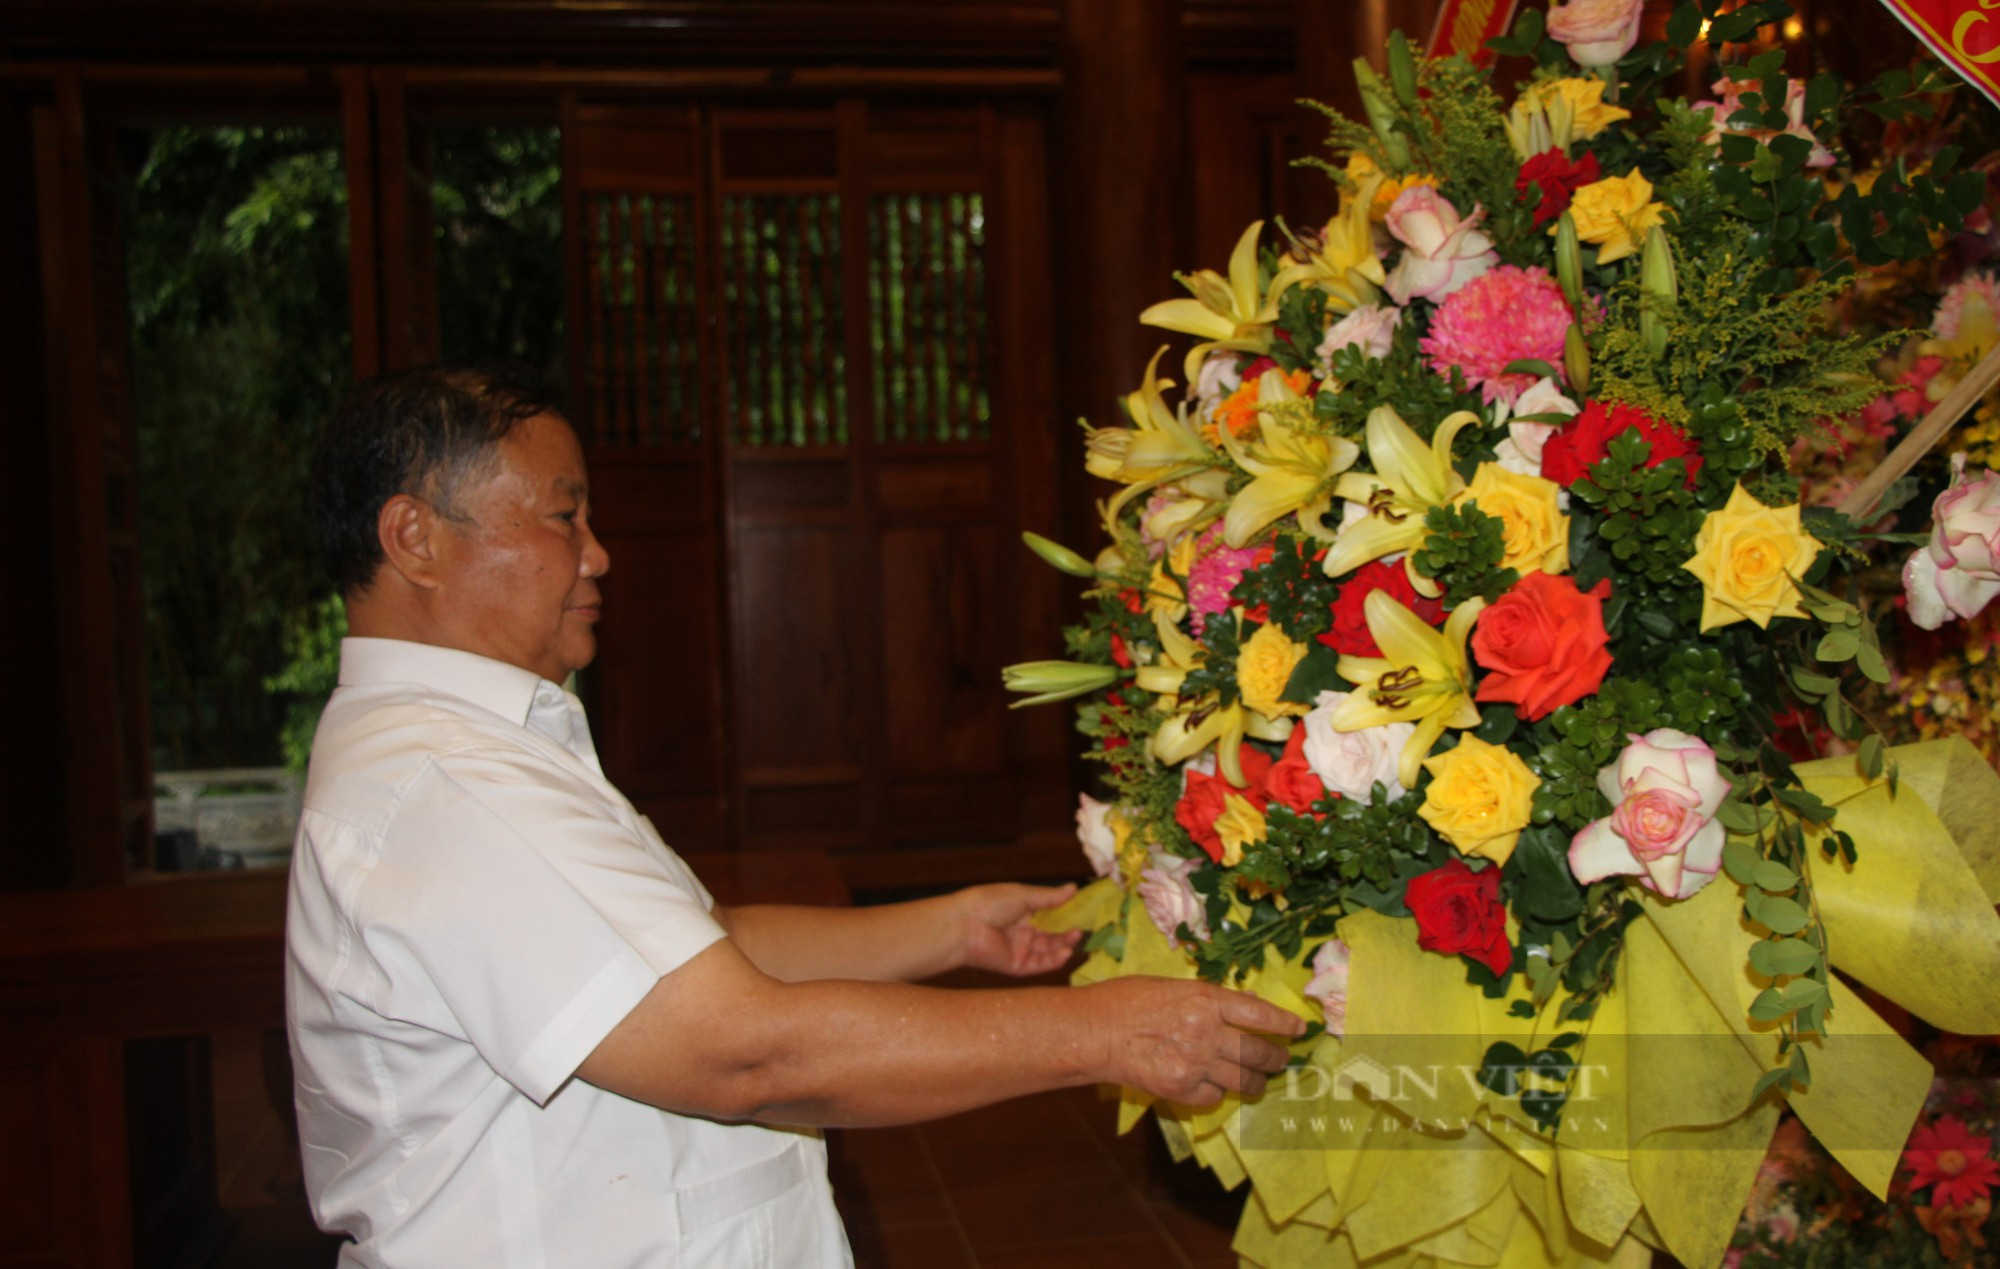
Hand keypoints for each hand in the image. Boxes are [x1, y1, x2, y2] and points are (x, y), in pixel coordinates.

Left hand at [954, 883, 1084, 976]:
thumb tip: (1074, 888)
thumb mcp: (1023, 895)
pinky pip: (1038, 965)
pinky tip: (1066, 953)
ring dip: (1062, 946)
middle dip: (1066, 933)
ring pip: (1047, 950)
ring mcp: (1019, 949)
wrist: (965, 924)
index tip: (1082, 912)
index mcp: (1021, 911)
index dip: (1064, 914)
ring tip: (1076, 939)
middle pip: (1050, 935)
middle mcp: (1021, 931)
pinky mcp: (1016, 965)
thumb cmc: (990, 903)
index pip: (1048, 915)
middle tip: (1081, 929)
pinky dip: (1053, 961)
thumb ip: (1049, 897)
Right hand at [1091, 977, 1304, 1106]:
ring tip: (1258, 1080)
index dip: (1286, 1025)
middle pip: (1260, 1053)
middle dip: (1277, 1058)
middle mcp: (1206, 1032)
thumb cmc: (1127, 999)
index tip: (1300, 1030)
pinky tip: (1213, 1085)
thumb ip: (1211, 999)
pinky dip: (1219, 1093)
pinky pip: (1216, 1097)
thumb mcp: (1173, 986)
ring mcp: (1195, 1065)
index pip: (1261, 1015)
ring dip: (1257, 1082)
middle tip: (1281, 1059)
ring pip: (1245, 1081)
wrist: (1092, 1032)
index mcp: (1205, 999)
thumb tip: (1248, 1008)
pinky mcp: (1180, 1091)